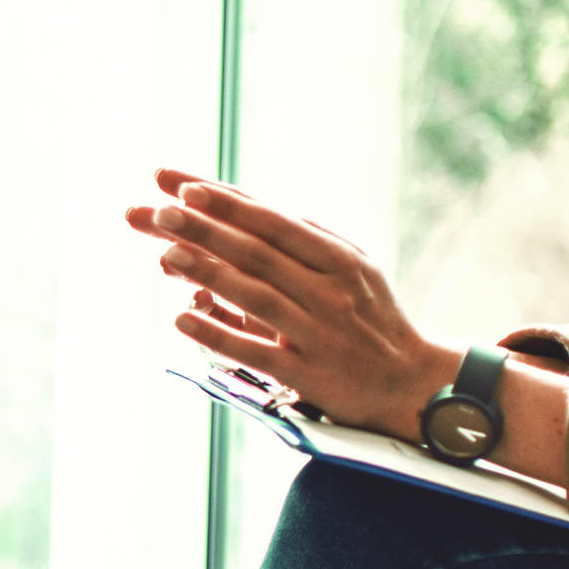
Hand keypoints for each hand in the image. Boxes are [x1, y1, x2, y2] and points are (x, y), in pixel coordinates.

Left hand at [129, 166, 460, 437]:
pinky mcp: (308, 374)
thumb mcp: (351, 268)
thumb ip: (303, 240)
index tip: (181, 184)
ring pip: (255, 297)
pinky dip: (218, 334)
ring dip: (207, 273)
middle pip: (257, 253)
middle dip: (204, 229)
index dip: (225, 201)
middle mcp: (329, 291)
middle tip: (157, 211)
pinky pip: (257, 352)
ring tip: (164, 254)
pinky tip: (181, 319)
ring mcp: (318, 333)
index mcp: (339, 258)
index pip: (272, 220)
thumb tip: (241, 209)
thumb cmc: (368, 318)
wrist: (411, 384)